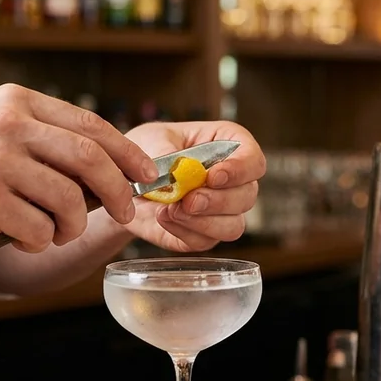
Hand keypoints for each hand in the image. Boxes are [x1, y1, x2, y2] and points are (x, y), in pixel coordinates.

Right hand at [0, 84, 157, 251]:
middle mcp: (8, 124)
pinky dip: (41, 242)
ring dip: (73, 226)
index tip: (146, 174)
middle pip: (90, 160)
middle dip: (117, 192)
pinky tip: (23, 239)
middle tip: (124, 214)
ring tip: (56, 232)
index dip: (126, 152)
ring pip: (69, 200)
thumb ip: (44, 137)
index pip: (90, 125)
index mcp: (16, 101)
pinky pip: (39, 229)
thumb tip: (113, 166)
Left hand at [122, 121, 264, 251]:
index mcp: (229, 147)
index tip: (213, 176)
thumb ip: (166, 151)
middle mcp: (234, 182)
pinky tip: (164, 217)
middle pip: (247, 196)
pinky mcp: (205, 235)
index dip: (240, 170)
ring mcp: (223, 212)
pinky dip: (184, 232)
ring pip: (233, 226)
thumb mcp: (151, 139)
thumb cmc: (147, 151)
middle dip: (218, 201)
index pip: (253, 160)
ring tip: (172, 209)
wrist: (127, 182)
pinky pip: (206, 241)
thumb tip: (180, 170)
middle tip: (189, 200)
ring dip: (204, 222)